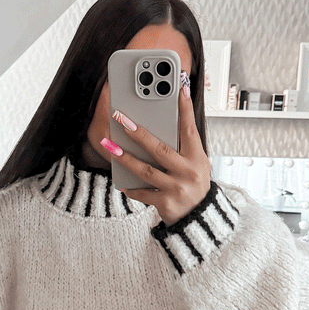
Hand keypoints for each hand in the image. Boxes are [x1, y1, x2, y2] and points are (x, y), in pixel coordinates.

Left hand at [103, 81, 210, 224]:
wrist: (199, 220)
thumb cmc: (194, 186)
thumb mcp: (197, 164)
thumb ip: (184, 146)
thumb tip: (165, 122)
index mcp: (198, 159)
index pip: (190, 130)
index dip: (185, 110)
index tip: (179, 89)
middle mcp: (188, 173)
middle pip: (160, 149)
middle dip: (138, 133)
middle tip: (121, 119)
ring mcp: (176, 189)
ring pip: (146, 171)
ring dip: (125, 158)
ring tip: (109, 146)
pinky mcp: (165, 204)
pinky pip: (143, 194)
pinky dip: (131, 188)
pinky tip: (120, 182)